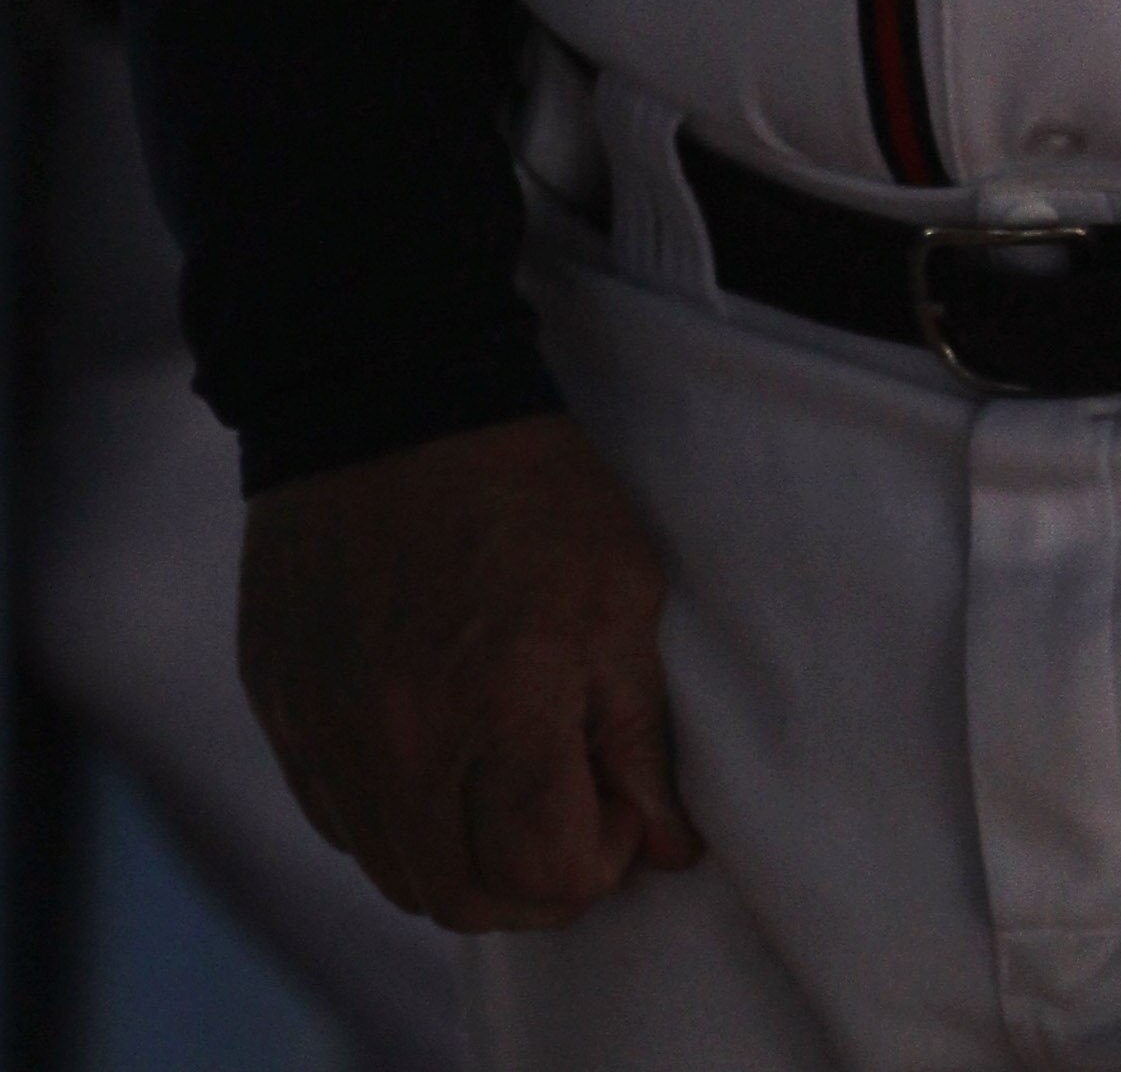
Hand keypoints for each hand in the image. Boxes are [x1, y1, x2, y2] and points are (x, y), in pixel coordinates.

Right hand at [239, 410, 701, 932]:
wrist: (387, 391)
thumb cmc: (525, 482)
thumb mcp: (621, 587)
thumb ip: (640, 731)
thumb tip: (666, 846)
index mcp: (500, 704)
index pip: (548, 876)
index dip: (601, 854)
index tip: (616, 788)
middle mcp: (400, 741)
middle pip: (468, 899)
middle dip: (536, 879)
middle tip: (569, 802)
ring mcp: (326, 734)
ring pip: (398, 875)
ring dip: (465, 856)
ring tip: (505, 773)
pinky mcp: (283, 714)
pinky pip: (341, 822)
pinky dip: (399, 817)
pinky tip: (437, 748)